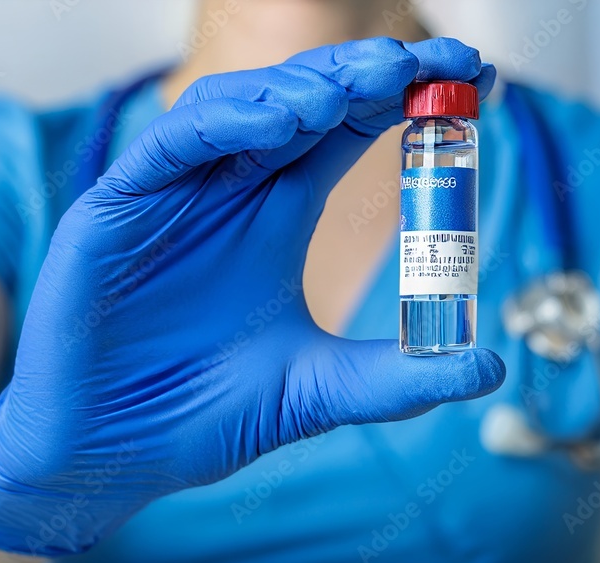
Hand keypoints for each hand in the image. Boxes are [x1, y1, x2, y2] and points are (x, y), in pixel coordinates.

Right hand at [0, 37, 503, 555]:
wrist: (111, 458)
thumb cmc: (200, 419)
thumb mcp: (315, 391)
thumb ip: (395, 378)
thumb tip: (489, 368)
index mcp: (278, 215)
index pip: (348, 130)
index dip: (405, 98)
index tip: (471, 80)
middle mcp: (231, 191)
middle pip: (302, 103)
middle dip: (365, 77)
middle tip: (426, 68)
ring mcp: (175, 194)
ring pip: (238, 108)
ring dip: (301, 89)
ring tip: (360, 90)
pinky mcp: (118, 208)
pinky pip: (171, 144)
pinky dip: (224, 122)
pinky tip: (281, 120)